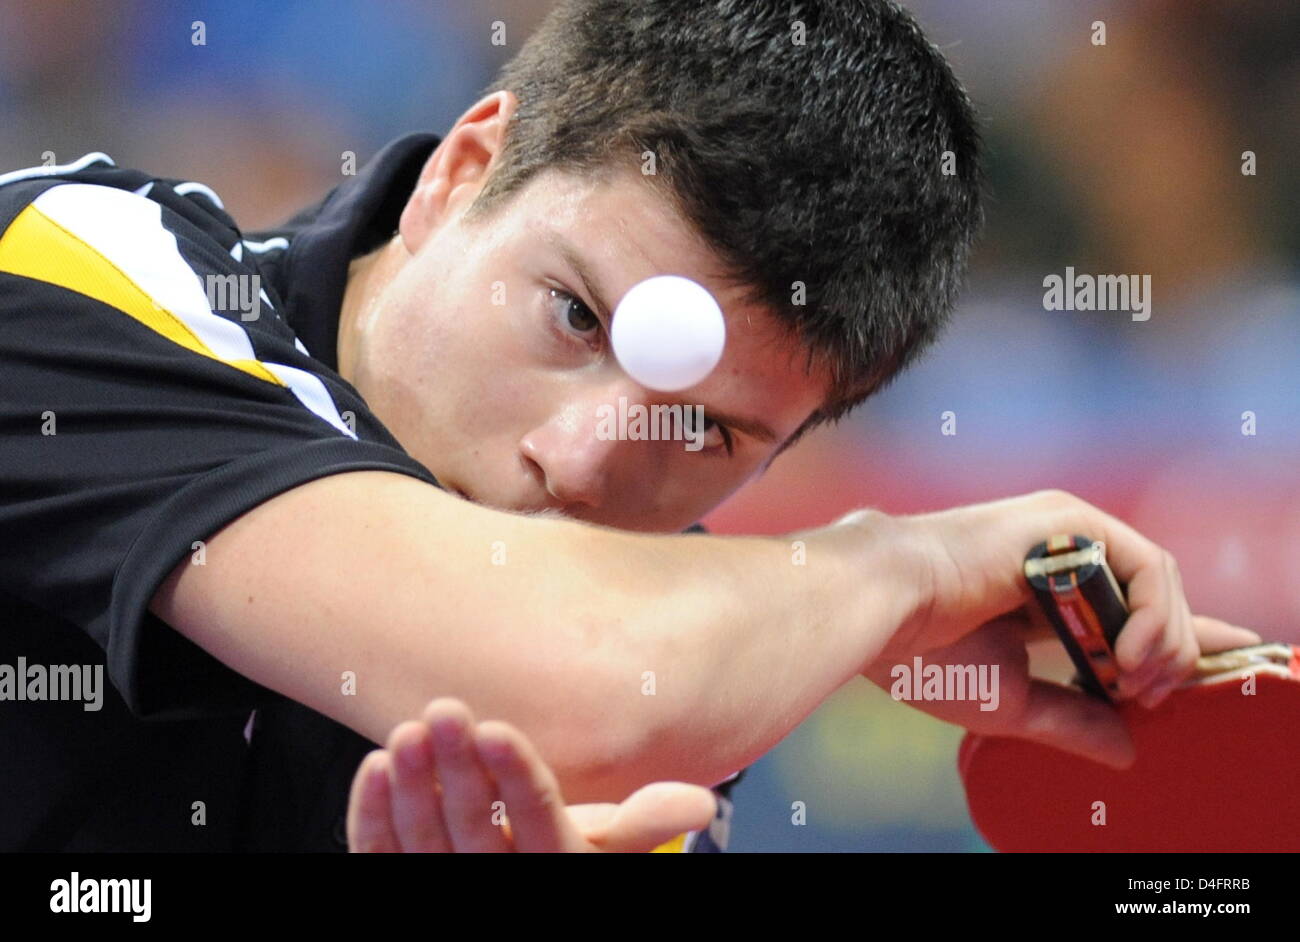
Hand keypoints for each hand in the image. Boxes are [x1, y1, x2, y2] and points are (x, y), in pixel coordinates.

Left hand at [347, 697, 716, 851]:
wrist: (512, 893)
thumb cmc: (560, 857)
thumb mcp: (606, 848)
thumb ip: (641, 825)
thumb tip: (700, 804)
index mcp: (558, 867)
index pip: (537, 822)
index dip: (515, 778)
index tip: (496, 729)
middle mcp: (500, 884)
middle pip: (473, 829)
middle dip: (457, 770)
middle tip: (444, 710)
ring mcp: (446, 887)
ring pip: (421, 844)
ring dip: (411, 788)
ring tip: (406, 733)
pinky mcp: (404, 882)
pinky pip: (380, 856)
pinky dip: (370, 815)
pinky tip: (373, 767)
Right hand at [854, 490, 1260, 765]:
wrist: (883, 609)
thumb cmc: (926, 654)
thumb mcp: (1013, 701)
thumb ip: (1073, 719)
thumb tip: (1128, 749)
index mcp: (1039, 593)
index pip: (1124, 614)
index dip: (1171, 642)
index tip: (1205, 673)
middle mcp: (1059, 555)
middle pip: (1150, 598)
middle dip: (1171, 654)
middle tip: (1151, 698)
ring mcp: (1066, 532)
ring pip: (1157, 580)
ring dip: (1166, 639)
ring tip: (1138, 682)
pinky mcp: (1070, 521)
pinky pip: (1145, 564)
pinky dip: (1155, 614)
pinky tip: (1130, 656)